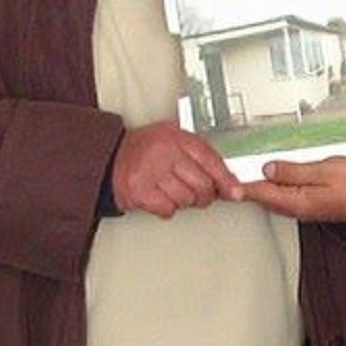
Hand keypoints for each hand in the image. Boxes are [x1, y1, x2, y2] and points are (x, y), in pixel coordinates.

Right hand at [110, 120, 241, 218]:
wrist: (110, 157)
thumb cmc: (146, 151)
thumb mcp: (174, 143)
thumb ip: (201, 158)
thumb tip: (230, 184)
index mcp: (176, 136)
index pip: (210, 159)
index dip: (226, 179)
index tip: (236, 192)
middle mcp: (164, 151)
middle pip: (202, 184)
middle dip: (203, 195)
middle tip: (195, 193)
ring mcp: (150, 171)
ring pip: (186, 199)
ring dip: (182, 201)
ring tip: (170, 190)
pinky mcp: (139, 190)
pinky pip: (168, 209)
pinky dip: (166, 208)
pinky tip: (158, 197)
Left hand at [240, 156, 345, 223]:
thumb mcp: (324, 170)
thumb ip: (293, 170)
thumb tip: (268, 169)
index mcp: (299, 202)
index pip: (262, 193)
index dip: (242, 185)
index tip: (226, 179)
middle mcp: (302, 210)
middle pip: (268, 198)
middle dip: (251, 186)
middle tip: (233, 172)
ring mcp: (311, 210)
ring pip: (279, 198)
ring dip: (265, 186)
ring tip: (251, 173)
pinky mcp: (320, 206)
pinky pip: (293, 197)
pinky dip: (282, 187)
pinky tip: (281, 177)